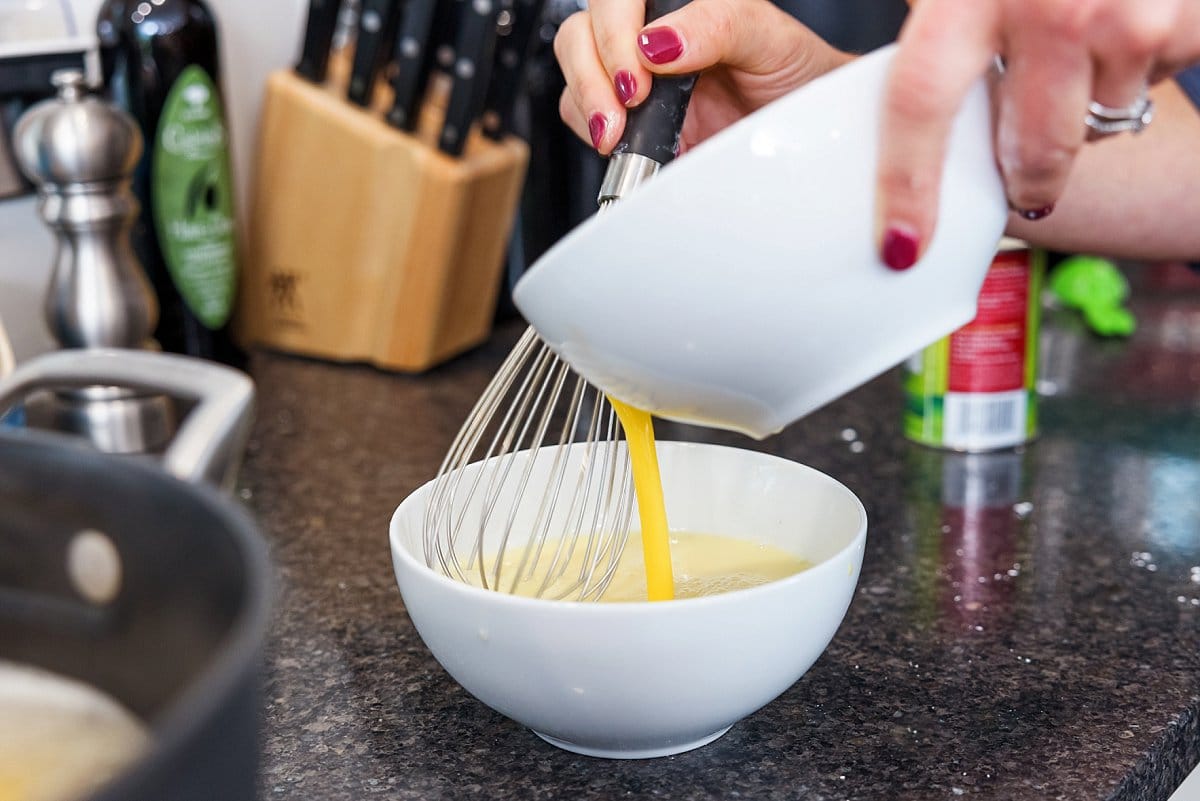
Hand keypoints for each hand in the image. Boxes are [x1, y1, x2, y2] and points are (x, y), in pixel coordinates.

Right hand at [553, 0, 850, 154]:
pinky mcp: (629, 121)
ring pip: (574, 71)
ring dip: (587, 103)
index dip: (615, 30)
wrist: (808, 137)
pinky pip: (582, 117)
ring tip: (618, 135)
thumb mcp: (768, 38)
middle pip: (583, 30)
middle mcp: (649, 34)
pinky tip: (627, 145)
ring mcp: (634, 77)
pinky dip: (595, 132)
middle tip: (627, 106)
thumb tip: (657, 42)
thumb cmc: (795, 77)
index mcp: (678, 2)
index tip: (639, 75)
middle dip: (594, 71)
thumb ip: (717, 25)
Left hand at [878, 0, 1199, 269]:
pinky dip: (1137, 61)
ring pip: (1100, 119)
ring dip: (1083, 105)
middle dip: (1025, 177)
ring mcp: (1131, 19)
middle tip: (1018, 176)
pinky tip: (1122, 18)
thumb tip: (891, 73)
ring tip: (1076, 45)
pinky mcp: (1189, 19)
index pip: (922, 107)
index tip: (901, 244)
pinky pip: (1154, 76)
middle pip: (1031, 149)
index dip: (908, 185)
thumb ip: (932, 11)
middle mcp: (1055, 11)